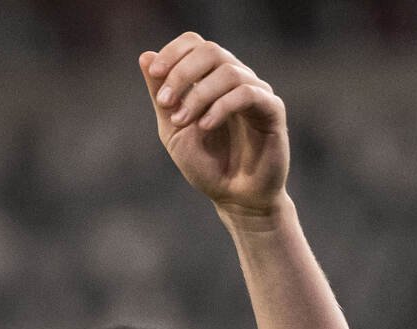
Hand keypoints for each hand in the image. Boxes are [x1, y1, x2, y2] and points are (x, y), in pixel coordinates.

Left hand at [140, 35, 288, 220]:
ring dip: (198, 96)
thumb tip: (145, 56)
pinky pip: (248, 94)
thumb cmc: (206, 163)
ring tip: (182, 122)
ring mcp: (256, 92)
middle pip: (211, 51)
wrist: (233, 196)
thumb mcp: (173, 129)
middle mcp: (235, 79)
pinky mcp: (272, 110)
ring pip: (228, 72)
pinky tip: (204, 127)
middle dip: (182, 73)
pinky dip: (221, 107)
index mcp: (211, 79)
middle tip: (165, 103)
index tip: (154, 74)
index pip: (195, 44)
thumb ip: (161, 95)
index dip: (173, 53)